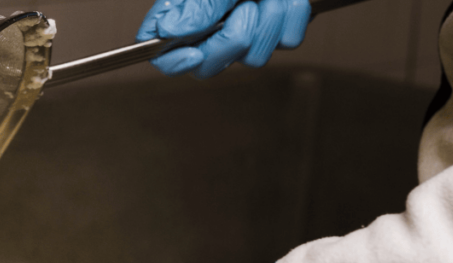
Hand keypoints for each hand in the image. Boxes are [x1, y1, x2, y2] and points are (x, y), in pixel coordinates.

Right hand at [138, 0, 310, 77]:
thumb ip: (197, 6)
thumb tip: (167, 31)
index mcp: (185, 10)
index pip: (161, 52)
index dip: (173, 61)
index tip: (194, 55)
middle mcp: (212, 26)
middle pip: (207, 67)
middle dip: (232, 41)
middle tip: (245, 8)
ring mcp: (246, 30)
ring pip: (253, 58)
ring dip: (267, 23)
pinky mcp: (278, 29)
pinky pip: (286, 42)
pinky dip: (291, 17)